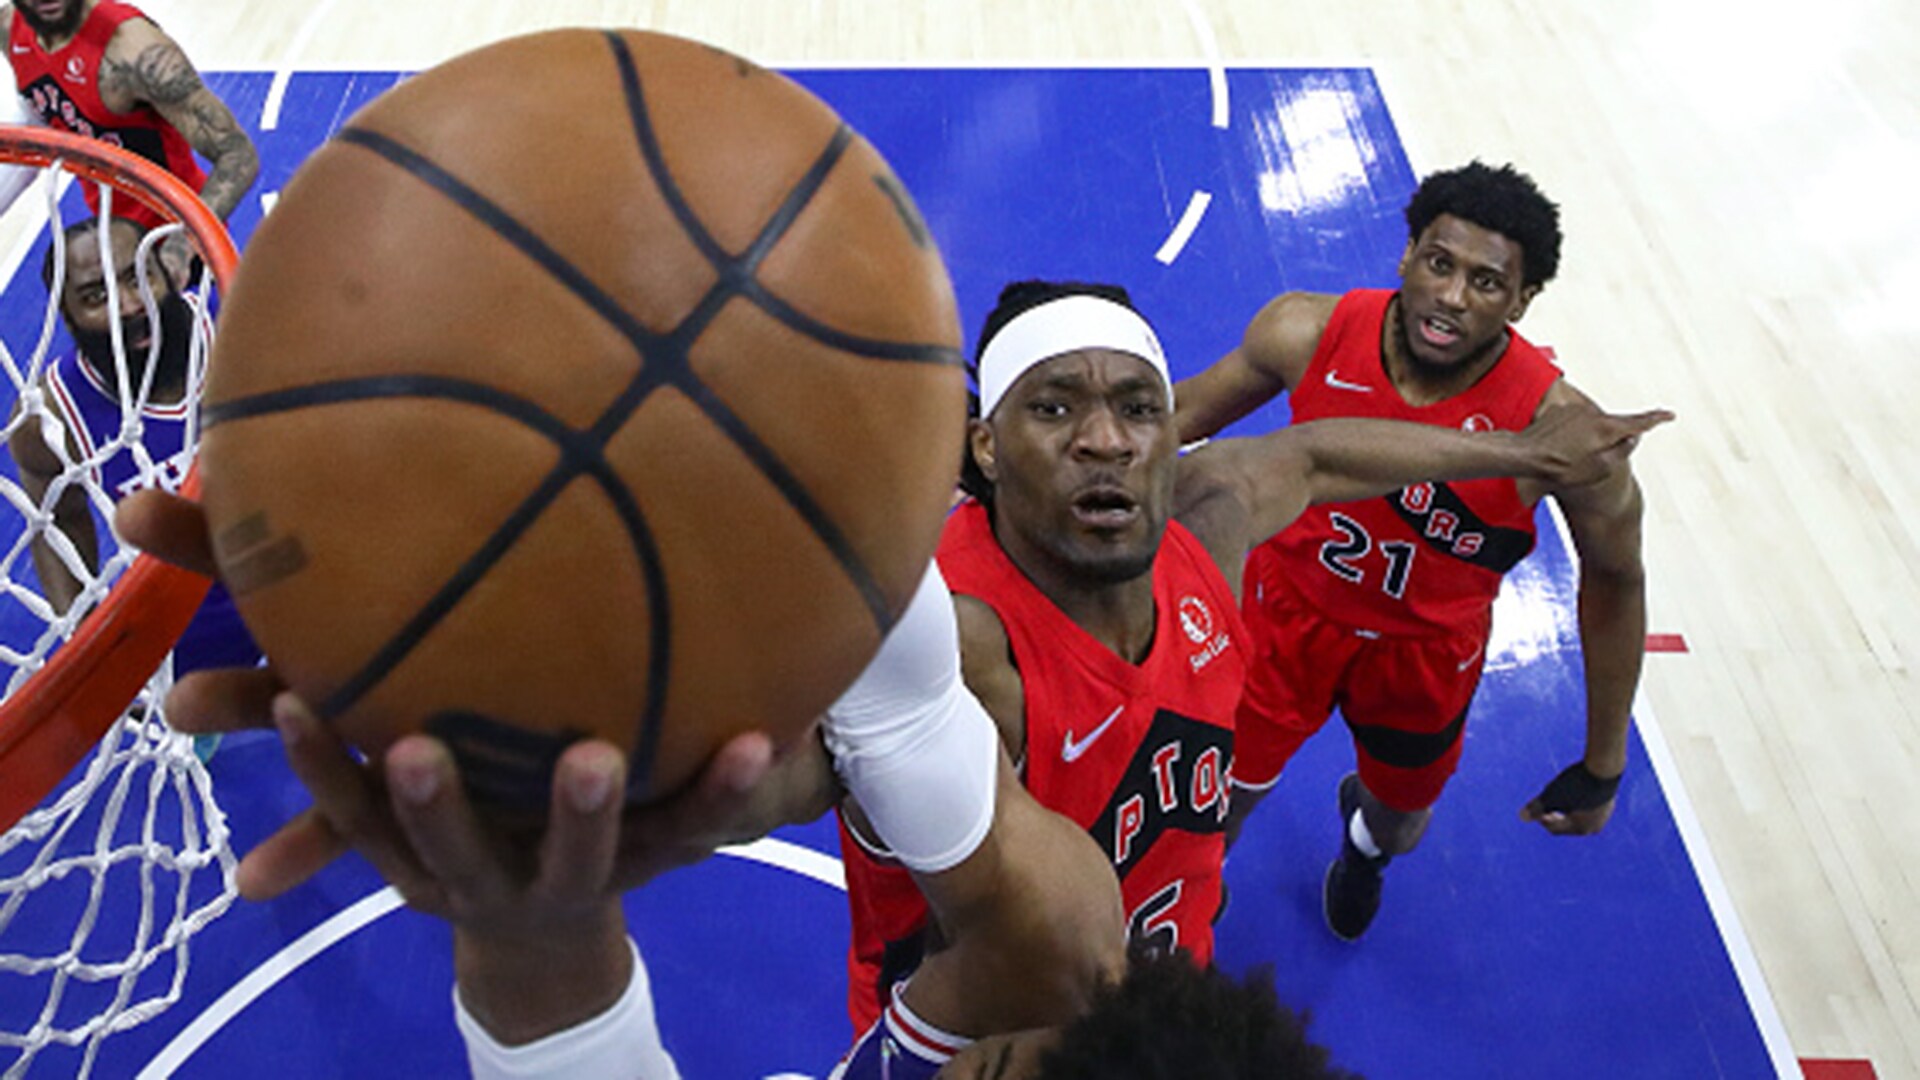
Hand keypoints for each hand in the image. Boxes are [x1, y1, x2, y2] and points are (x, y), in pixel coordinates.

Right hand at [114, 489, 780, 901]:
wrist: (550, 942)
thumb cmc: (475, 823)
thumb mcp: (413, 791)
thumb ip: (373, 702)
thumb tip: (282, 602)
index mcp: (414, 856)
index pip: (350, 813)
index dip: (318, 766)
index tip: (289, 707)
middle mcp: (485, 879)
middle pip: (449, 846)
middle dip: (431, 802)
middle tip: (414, 749)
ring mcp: (571, 881)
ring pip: (576, 854)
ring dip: (578, 813)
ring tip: (594, 758)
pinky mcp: (651, 866)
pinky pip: (690, 827)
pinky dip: (719, 788)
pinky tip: (757, 740)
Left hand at [1518, 403, 1673, 488]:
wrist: (1523, 455)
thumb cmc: (1559, 468)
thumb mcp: (1598, 469)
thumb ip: (1620, 452)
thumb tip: (1632, 439)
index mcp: (1606, 428)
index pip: (1638, 422)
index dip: (1656, 419)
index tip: (1669, 415)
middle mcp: (1592, 414)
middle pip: (1613, 425)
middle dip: (1611, 440)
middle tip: (1593, 460)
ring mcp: (1575, 410)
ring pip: (1593, 424)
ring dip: (1589, 439)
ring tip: (1570, 458)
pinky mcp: (1559, 411)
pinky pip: (1575, 423)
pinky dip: (1574, 435)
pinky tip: (1559, 449)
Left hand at [1519, 761, 1618, 835]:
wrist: (1605, 767)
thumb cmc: (1576, 783)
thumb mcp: (1552, 794)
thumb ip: (1537, 807)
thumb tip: (1522, 817)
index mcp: (1580, 829)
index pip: (1554, 828)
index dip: (1541, 818)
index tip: (1535, 806)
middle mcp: (1594, 826)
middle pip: (1568, 824)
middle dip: (1555, 815)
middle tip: (1546, 806)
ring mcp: (1605, 815)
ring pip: (1579, 815)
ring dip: (1568, 808)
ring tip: (1560, 796)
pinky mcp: (1609, 802)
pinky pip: (1589, 806)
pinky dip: (1580, 801)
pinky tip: (1576, 790)